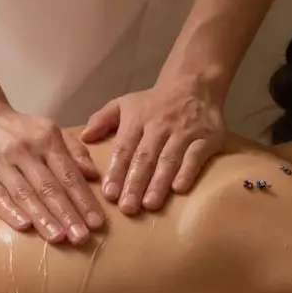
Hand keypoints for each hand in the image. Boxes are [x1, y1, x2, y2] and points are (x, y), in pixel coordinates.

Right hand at [0, 103, 104, 244]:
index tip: (97, 224)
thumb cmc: (17, 130)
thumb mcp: (48, 129)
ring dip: (43, 217)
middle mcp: (24, 149)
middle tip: (81, 238)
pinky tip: (24, 226)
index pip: (68, 174)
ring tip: (58, 238)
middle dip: (67, 214)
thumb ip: (74, 150)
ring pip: (24, 193)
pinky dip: (10, 211)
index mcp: (46, 138)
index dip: (83, 200)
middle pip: (49, 187)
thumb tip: (94, 174)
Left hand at [81, 79, 224, 213]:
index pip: (124, 148)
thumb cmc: (154, 102)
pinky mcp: (207, 137)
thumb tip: (84, 137)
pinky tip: (179, 189)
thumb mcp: (124, 104)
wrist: (194, 84)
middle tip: (128, 208)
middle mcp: (159, 126)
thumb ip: (102, 119)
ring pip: (169, 159)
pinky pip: (196, 156)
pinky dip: (188, 172)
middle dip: (136, 183)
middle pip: (145, 157)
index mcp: (137, 120)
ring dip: (159, 183)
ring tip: (150, 204)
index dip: (117, 171)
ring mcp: (184, 132)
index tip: (109, 194)